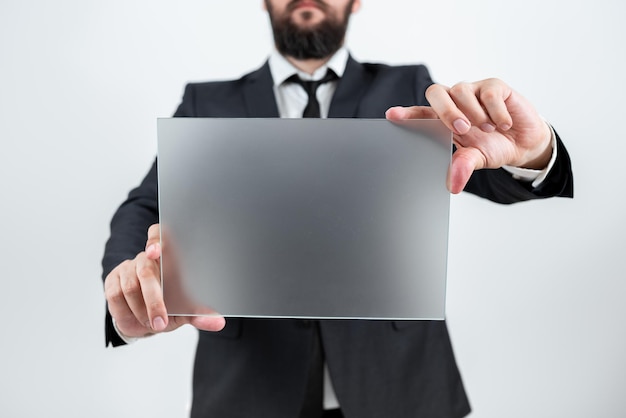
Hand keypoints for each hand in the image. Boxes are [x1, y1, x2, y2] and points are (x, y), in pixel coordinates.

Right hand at [104, 224, 224, 338]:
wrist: (144, 320)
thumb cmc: (169, 307)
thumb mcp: (185, 311)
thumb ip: (199, 314)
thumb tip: (218, 322)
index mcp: (168, 257)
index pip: (159, 234)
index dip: (155, 239)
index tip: (154, 252)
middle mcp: (146, 259)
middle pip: (146, 270)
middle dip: (153, 299)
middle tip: (161, 321)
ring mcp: (128, 268)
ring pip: (130, 286)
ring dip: (141, 311)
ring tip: (152, 324)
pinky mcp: (112, 280)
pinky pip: (115, 295)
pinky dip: (126, 313)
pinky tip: (135, 320)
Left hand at [386, 78, 552, 193]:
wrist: (524, 142)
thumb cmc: (492, 147)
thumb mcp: (477, 159)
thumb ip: (463, 167)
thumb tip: (453, 185)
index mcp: (442, 120)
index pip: (419, 114)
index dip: (406, 114)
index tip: (392, 115)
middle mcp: (454, 102)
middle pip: (436, 93)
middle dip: (446, 110)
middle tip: (461, 129)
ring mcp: (473, 91)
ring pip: (461, 90)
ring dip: (474, 114)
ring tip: (487, 130)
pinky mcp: (494, 86)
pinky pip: (489, 93)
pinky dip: (496, 113)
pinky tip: (503, 124)